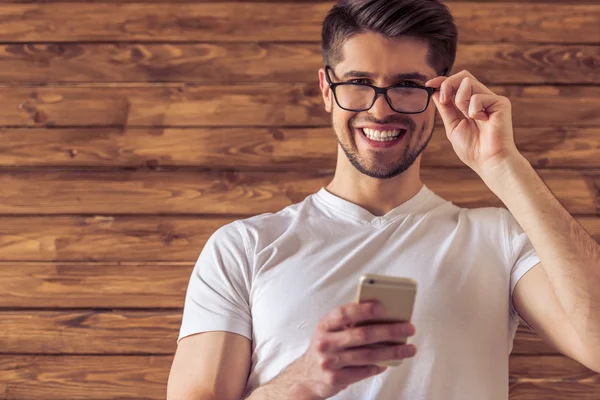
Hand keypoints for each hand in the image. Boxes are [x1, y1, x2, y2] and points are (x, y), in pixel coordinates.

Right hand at [277, 302, 416, 398]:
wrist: (307, 375)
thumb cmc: (327, 346)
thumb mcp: (332, 330)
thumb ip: (351, 322)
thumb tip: (384, 316)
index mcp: (325, 324)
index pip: (345, 313)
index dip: (364, 309)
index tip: (384, 307)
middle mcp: (324, 342)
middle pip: (362, 335)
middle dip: (389, 331)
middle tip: (408, 328)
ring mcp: (329, 362)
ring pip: (367, 355)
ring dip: (392, 352)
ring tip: (409, 349)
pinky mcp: (334, 378)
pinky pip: (363, 371)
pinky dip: (378, 366)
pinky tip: (388, 363)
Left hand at [426, 70, 520, 175]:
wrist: (489, 162)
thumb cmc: (473, 150)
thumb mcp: (452, 127)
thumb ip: (445, 109)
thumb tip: (435, 92)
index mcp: (471, 104)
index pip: (457, 84)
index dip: (442, 81)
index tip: (428, 85)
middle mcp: (482, 99)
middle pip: (463, 76)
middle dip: (448, 84)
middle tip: (444, 99)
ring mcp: (492, 100)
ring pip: (468, 82)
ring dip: (460, 100)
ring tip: (469, 117)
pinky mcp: (501, 103)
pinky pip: (478, 96)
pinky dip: (474, 110)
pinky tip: (483, 121)